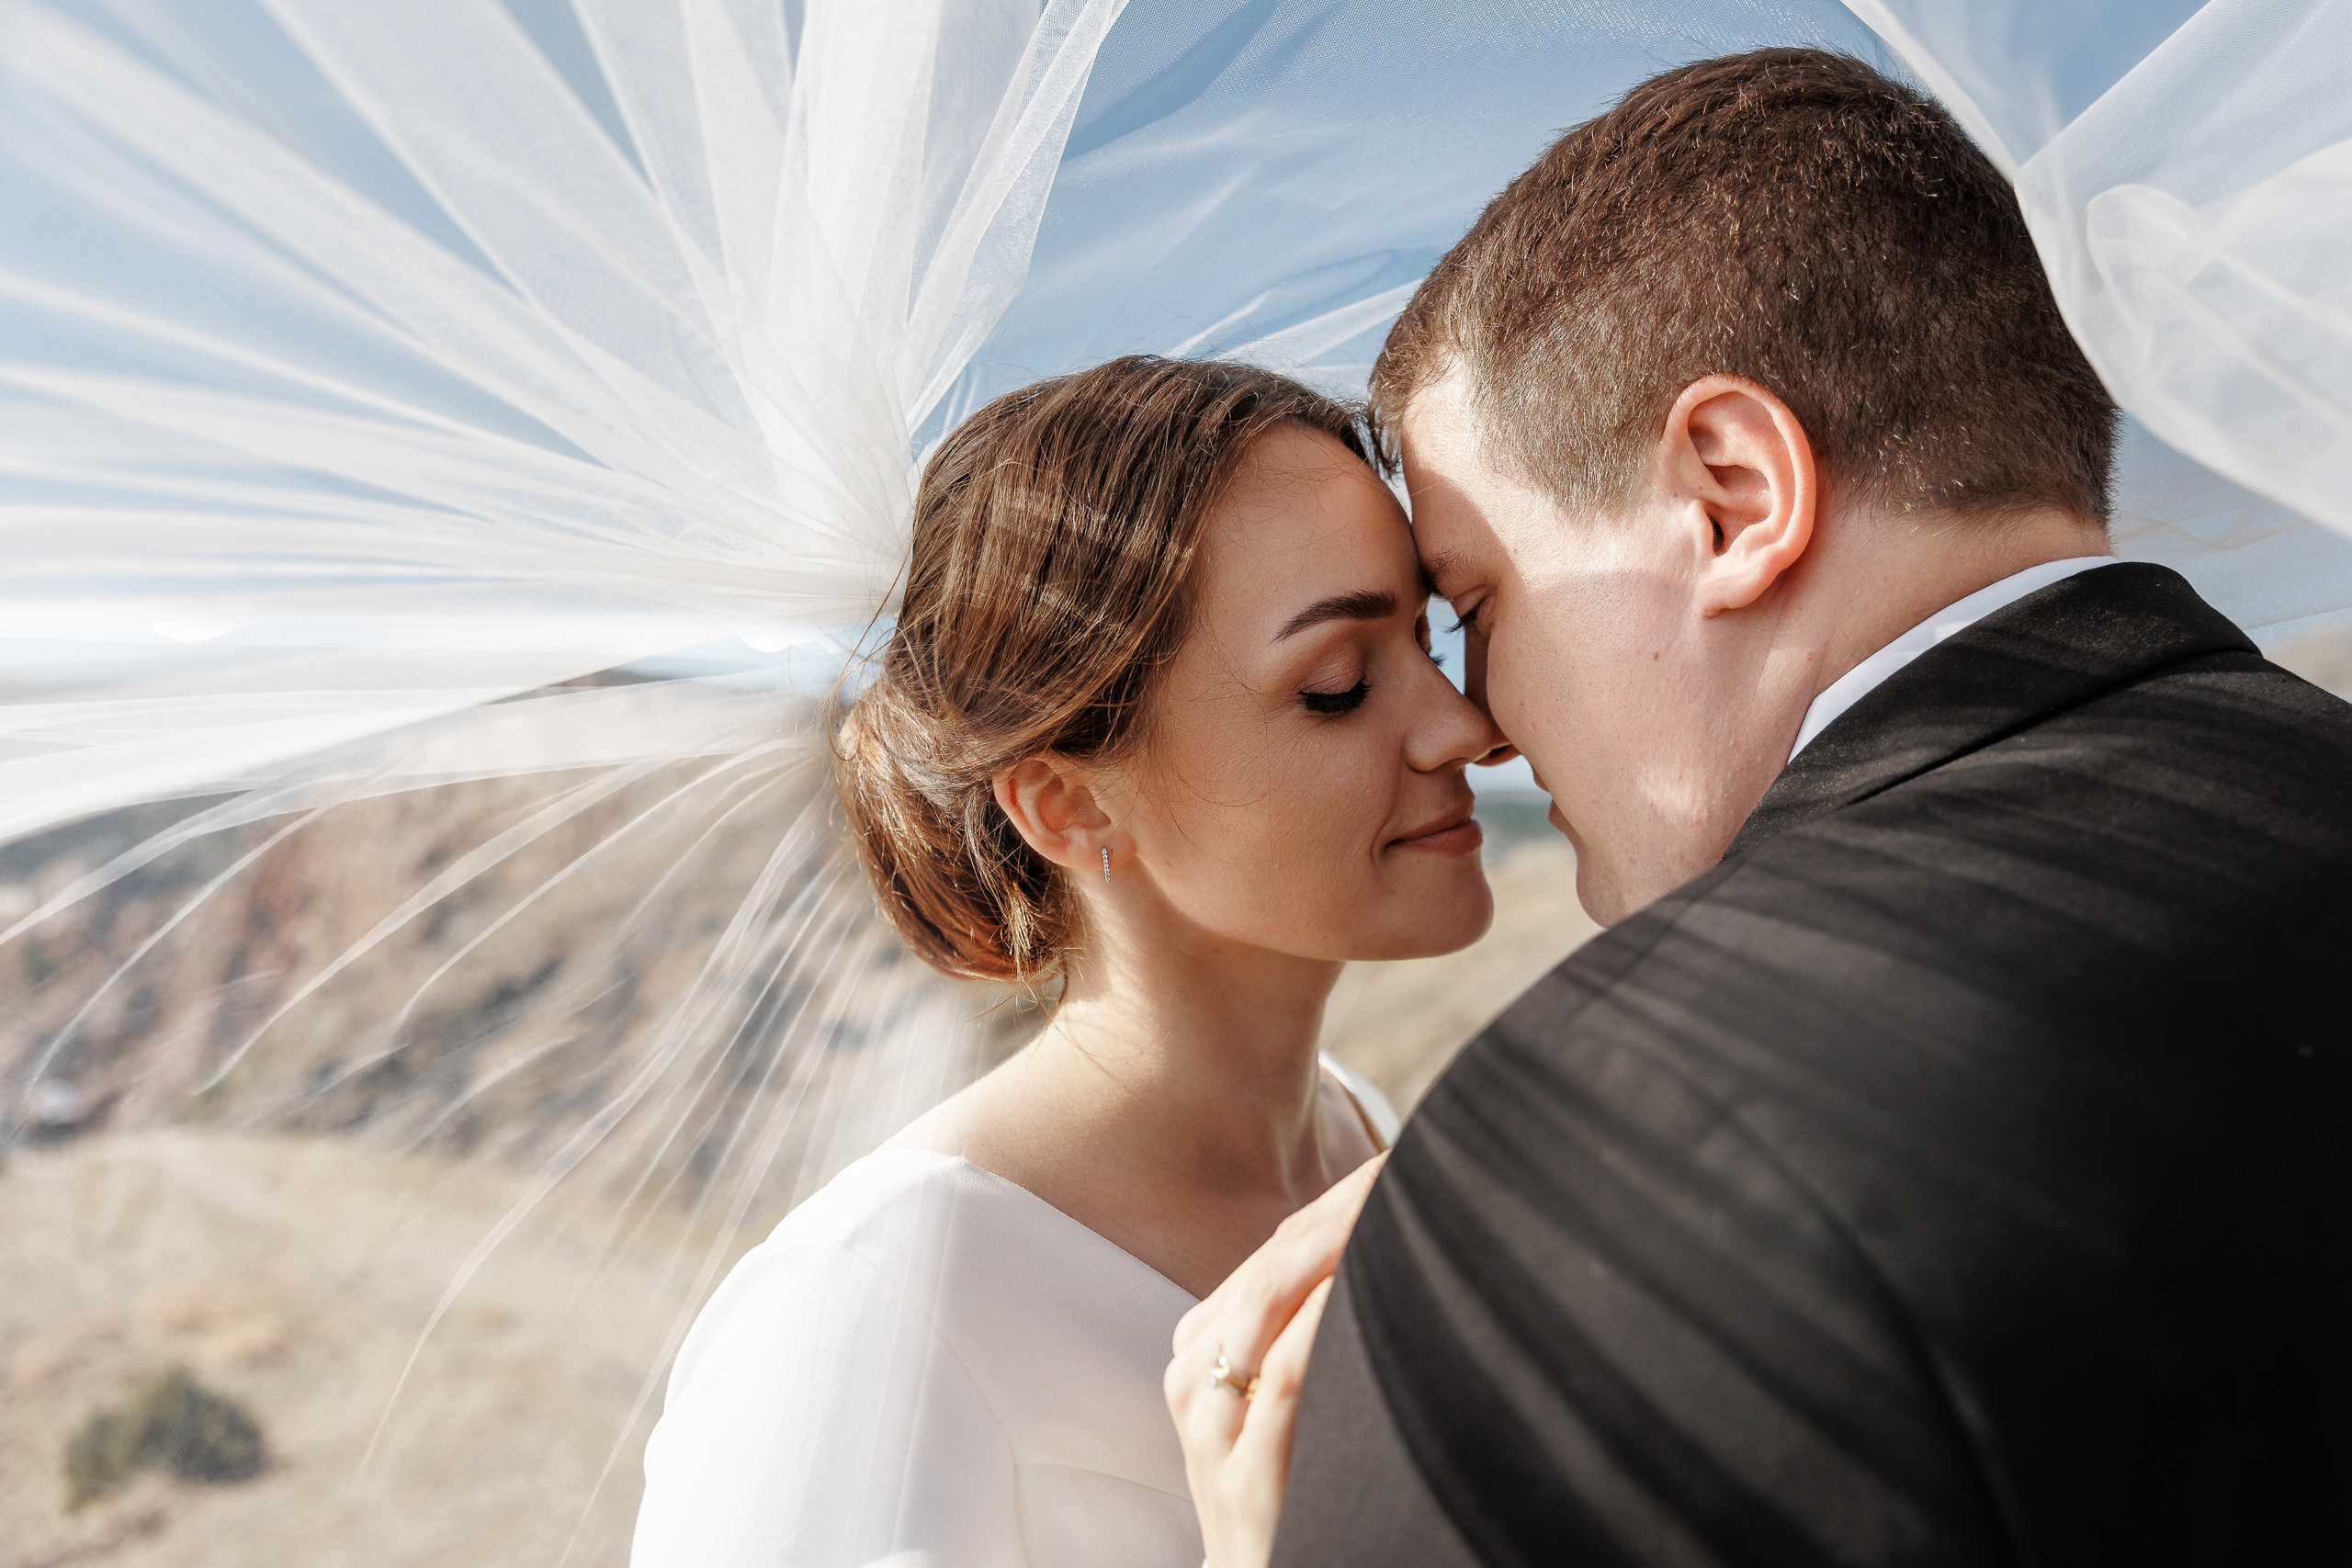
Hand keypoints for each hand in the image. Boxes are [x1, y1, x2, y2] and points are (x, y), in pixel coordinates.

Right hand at [1165, 1152, 1386, 1567]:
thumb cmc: (1288, 1496)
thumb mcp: (1282, 1408)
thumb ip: (1305, 1341)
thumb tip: (1369, 1255)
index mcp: (1200, 1355)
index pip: (1269, 1256)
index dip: (1334, 1204)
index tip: (1397, 1164)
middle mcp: (1194, 1384)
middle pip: (1268, 1271)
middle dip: (1340, 1212)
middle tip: (1405, 1169)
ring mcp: (1215, 1437)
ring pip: (1264, 1310)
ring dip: (1334, 1249)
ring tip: (1390, 1205)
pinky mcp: (1246, 1485)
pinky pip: (1284, 1381)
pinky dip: (1321, 1323)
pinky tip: (1358, 1285)